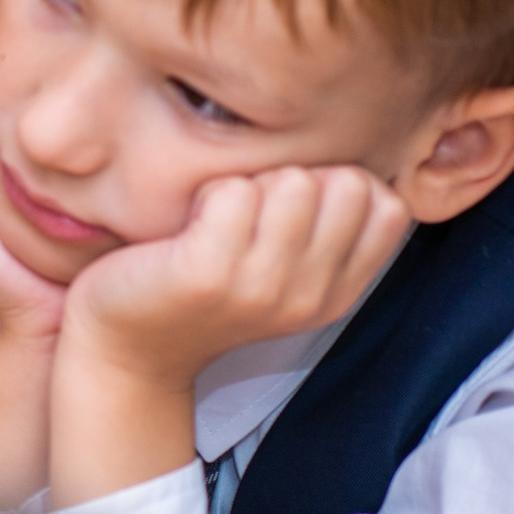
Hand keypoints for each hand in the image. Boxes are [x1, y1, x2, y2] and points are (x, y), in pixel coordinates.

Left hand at [66, 166, 409, 390]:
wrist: (124, 350)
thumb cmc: (200, 286)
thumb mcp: (279, 267)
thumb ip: (322, 225)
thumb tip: (357, 163)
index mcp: (335, 293)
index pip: (389, 207)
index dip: (339, 183)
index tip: (287, 206)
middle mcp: (310, 297)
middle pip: (348, 183)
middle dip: (296, 176)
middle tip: (245, 212)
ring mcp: (262, 290)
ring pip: (294, 181)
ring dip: (250, 183)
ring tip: (215, 219)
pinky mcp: (209, 276)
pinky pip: (234, 191)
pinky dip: (208, 192)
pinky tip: (188, 224)